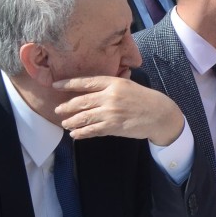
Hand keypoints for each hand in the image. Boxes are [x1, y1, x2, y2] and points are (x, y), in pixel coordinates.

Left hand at [54, 76, 185, 146]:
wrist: (159, 114)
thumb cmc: (143, 99)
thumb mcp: (128, 85)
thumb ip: (110, 85)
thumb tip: (90, 87)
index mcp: (114, 83)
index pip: (86, 82)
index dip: (68, 84)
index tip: (55, 85)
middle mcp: (110, 96)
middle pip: (81, 101)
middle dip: (66, 107)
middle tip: (58, 110)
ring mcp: (111, 112)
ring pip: (83, 117)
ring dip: (71, 121)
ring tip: (65, 123)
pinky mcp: (113, 126)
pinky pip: (92, 130)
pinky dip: (81, 133)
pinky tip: (75, 134)